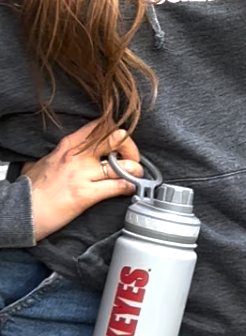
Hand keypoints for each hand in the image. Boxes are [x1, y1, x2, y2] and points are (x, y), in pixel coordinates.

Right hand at [22, 120, 142, 240]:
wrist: (21, 210)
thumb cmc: (31, 188)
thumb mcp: (45, 160)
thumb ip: (61, 153)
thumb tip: (68, 153)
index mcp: (68, 145)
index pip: (100, 125)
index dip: (116, 130)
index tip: (122, 140)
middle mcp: (77, 156)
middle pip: (117, 139)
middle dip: (131, 148)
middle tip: (133, 159)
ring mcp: (82, 174)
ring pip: (124, 165)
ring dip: (136, 171)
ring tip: (135, 176)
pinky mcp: (86, 194)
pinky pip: (118, 186)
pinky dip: (129, 187)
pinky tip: (130, 189)